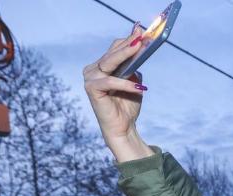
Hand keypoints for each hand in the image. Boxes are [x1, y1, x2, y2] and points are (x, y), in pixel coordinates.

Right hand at [83, 24, 152, 161]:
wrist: (123, 127)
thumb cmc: (128, 105)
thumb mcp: (134, 82)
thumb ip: (133, 68)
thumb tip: (139, 51)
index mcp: (102, 66)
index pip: (115, 49)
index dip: (128, 40)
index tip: (141, 31)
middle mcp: (93, 69)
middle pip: (112, 53)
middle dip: (128, 44)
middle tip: (141, 36)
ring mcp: (90, 78)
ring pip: (109, 63)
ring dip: (126, 55)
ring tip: (140, 49)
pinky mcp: (91, 89)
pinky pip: (110, 81)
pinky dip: (125, 83)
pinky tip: (139, 86)